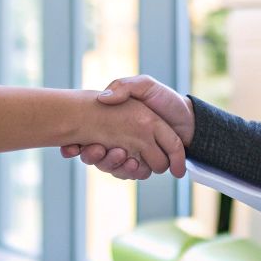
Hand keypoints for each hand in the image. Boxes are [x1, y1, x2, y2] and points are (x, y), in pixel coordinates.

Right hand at [58, 76, 194, 180]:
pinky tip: (136, 166)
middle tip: (99, 149)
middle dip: (93, 156)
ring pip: (111, 167)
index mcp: (113, 124)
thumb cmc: (166, 100)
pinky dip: (131, 172)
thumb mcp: (145, 86)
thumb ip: (125, 87)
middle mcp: (118, 140)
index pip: (86, 138)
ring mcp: (130, 154)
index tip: (70, 148)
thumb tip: (103, 97)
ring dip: (112, 165)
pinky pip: (130, 174)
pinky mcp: (144, 165)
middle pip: (95, 156)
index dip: (75, 145)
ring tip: (121, 156)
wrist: (191, 120)